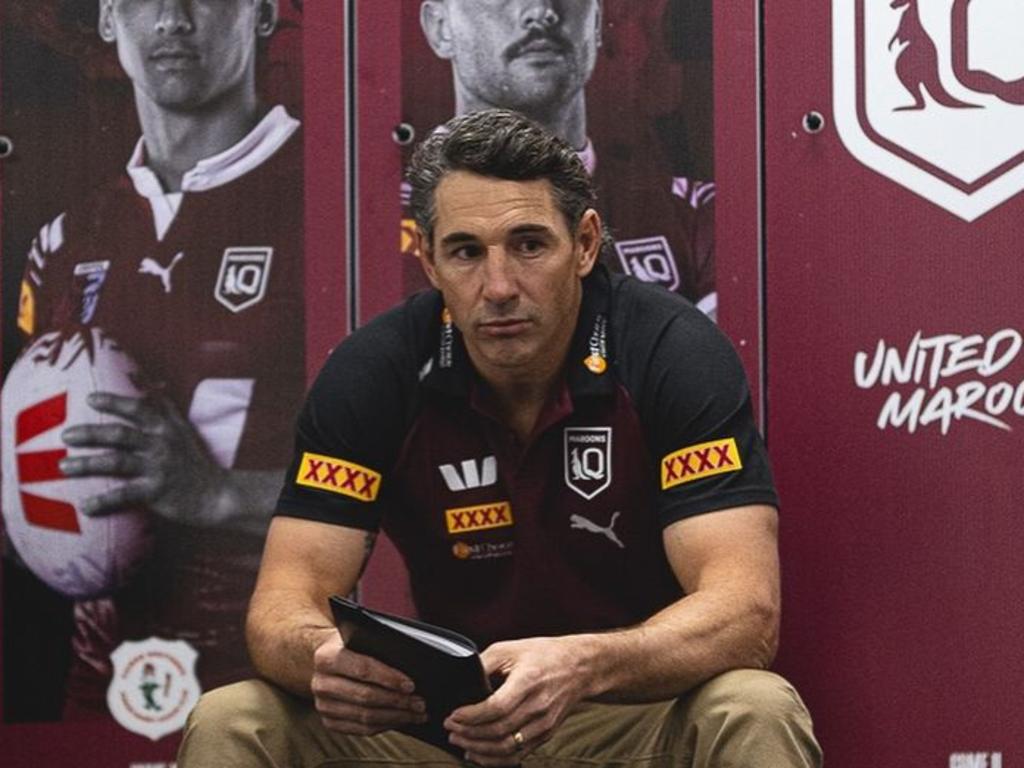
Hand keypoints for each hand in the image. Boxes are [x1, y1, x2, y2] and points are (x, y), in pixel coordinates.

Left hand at [58, 391, 225, 524]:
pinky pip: (125, 495)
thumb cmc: (194, 461)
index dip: (114, 402)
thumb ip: (164, 407)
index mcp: (165, 428)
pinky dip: (104, 501)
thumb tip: (149, 380)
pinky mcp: (157, 492)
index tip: (90, 399)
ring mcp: (158, 468)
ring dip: (87, 464)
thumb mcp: (183, 429)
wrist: (215, 494)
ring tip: (64, 466)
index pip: (137, 410)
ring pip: (117, 462)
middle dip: (91, 433)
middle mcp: (161, 444)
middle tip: (66, 436)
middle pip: (120, 435)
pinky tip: (85, 506)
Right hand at [311, 632, 427, 734]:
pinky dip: (384, 726)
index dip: (389, 678)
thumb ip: (379, 646)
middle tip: (420, 703)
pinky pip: (361, 729)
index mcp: (326, 657)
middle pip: (365, 697)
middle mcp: (320, 683)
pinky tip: (400, 720)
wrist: (328, 659)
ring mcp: (322, 705)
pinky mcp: (328, 721)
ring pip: (365, 717)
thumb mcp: (361, 637)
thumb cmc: (352, 645)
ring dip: (395, 717)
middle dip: (397, 701)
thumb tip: (412, 663)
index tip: (411, 685)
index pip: (362, 669)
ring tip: (416, 713)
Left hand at [444, 636, 590, 765]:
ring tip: (460, 742)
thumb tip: (462, 680)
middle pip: (498, 732)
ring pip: (507, 748)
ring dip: (479, 750)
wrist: (580, 667)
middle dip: (468, 734)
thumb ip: (485, 663)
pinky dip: (496, 759)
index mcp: (528, 681)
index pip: (496, 708)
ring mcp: (544, 724)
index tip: (453, 715)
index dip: (471, 716)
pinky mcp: (546, 734)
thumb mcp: (511, 648)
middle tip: (450, 729)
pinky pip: (519, 755)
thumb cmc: (543, 654)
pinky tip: (479, 753)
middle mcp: (538, 706)